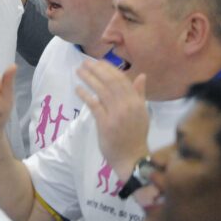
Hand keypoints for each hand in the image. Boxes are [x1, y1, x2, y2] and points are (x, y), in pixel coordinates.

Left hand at [76, 59, 148, 180]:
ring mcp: (117, 114)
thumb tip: (142, 75)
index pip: (122, 80)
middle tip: (85, 62)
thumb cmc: (135, 135)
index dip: (109, 69)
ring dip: (89, 78)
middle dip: (96, 70)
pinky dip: (85, 95)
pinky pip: (94, 105)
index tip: (98, 62)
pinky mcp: (105, 123)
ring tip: (78, 71)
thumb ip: (140, 94)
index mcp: (137, 102)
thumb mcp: (142, 113)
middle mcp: (128, 106)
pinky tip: (78, 88)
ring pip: (101, 91)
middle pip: (110, 82)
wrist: (132, 158)